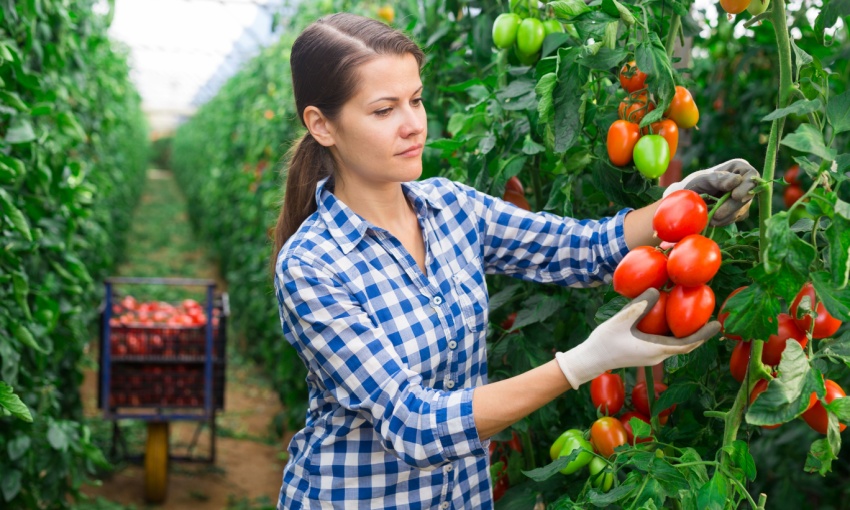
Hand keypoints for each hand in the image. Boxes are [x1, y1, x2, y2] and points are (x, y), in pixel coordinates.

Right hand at [555, 289, 718, 387]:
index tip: (718, 325)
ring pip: (676, 344)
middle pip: (686, 345)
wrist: (591, 360)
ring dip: (688, 333)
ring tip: (697, 317)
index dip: (704, 334)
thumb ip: (637, 307)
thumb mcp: (620, 322)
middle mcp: (657, 355)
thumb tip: (655, 290)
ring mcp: (651, 355)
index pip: (687, 344)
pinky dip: (675, 332)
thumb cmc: (603, 343)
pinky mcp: (645, 351)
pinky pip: (666, 342)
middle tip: (713, 318)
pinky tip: (672, 319)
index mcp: (655, 350)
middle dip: (700, 333)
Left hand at [663, 158, 758, 226]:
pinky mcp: (738, 211)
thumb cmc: (695, 183)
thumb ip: (719, 179)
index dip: (746, 187)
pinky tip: (712, 221)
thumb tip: (737, 180)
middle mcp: (744, 182)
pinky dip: (724, 221)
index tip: (735, 196)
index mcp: (739, 168)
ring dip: (727, 216)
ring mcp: (743, 198)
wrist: (687, 199)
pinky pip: (736, 218)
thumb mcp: (703, 179)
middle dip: (732, 207)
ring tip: (710, 219)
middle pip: (748, 195)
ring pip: (743, 209)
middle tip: (717, 214)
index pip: (751, 176)